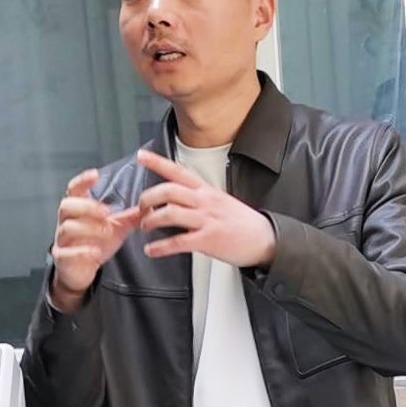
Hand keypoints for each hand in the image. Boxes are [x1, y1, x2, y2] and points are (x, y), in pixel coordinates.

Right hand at [49, 168, 141, 312]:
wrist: (82, 270)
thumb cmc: (95, 244)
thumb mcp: (116, 228)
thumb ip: (130, 217)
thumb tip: (149, 207)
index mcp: (78, 210)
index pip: (75, 190)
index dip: (83, 181)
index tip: (95, 175)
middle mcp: (66, 222)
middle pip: (67, 206)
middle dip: (87, 207)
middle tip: (107, 212)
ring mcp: (62, 240)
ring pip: (67, 228)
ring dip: (88, 228)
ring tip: (106, 231)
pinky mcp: (62, 257)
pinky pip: (66, 252)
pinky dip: (81, 251)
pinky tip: (94, 252)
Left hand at [134, 149, 277, 268]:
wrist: (265, 239)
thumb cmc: (243, 222)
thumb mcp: (221, 201)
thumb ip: (199, 198)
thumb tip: (178, 199)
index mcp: (206, 190)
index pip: (178, 171)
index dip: (158, 162)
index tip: (142, 155)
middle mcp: (204, 201)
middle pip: (168, 190)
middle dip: (147, 198)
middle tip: (140, 208)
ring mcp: (206, 220)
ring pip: (170, 213)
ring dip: (151, 220)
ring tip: (145, 227)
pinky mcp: (208, 240)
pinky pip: (178, 242)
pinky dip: (160, 247)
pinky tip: (151, 250)